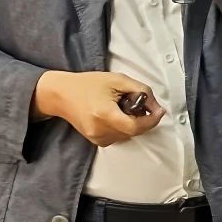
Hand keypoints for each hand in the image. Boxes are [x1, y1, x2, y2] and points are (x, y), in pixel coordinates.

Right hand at [32, 71, 165, 146]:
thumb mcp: (118, 80)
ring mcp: (96, 138)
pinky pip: (118, 137)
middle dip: (142, 119)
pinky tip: (116, 114)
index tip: (159, 111)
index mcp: (104, 114)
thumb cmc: (88, 84)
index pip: (135, 126)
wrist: (62, 94)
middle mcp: (100, 130)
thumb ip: (141, 91)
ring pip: (127, 135)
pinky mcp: (95, 141)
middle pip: (133, 131)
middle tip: (139, 103)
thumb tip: (155, 106)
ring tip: (123, 107)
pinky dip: (123, 127)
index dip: (151, 120)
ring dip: (133, 123)